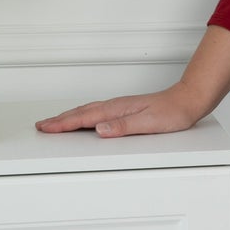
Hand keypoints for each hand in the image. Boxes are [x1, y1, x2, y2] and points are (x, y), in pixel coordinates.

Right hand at [35, 83, 204, 138]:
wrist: (188, 100)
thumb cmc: (172, 112)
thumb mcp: (148, 123)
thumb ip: (123, 126)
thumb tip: (99, 129)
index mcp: (117, 109)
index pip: (84, 118)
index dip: (63, 124)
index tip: (46, 127)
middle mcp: (116, 106)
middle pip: (81, 112)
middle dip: (60, 120)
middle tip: (41, 125)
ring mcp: (120, 107)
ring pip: (88, 111)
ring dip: (70, 117)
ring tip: (56, 122)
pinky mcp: (125, 110)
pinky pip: (97, 112)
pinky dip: (84, 116)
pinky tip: (85, 120)